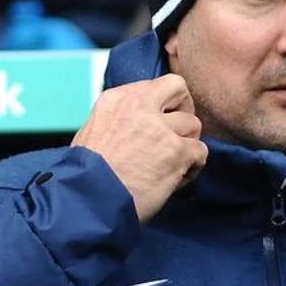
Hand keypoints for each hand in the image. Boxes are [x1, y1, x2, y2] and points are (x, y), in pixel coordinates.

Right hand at [72, 74, 207, 223]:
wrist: (87, 200)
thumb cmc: (85, 175)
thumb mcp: (93, 131)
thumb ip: (119, 119)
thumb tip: (138, 124)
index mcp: (117, 99)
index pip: (154, 86)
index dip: (162, 104)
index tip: (159, 122)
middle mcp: (139, 107)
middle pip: (178, 88)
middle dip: (183, 108)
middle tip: (177, 131)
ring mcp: (160, 128)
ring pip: (193, 124)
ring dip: (187, 144)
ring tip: (173, 163)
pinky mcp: (176, 151)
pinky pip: (200, 151)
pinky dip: (193, 166)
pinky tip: (177, 179)